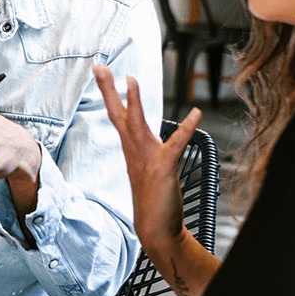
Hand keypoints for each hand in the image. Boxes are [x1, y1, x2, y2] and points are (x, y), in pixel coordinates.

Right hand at [93, 63, 201, 255]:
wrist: (155, 229)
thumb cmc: (152, 199)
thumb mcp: (146, 167)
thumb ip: (146, 147)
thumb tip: (144, 132)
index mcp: (130, 148)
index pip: (116, 114)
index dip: (109, 91)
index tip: (100, 70)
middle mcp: (134, 150)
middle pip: (118, 114)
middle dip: (109, 89)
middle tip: (99, 66)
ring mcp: (147, 159)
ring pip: (137, 125)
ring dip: (135, 102)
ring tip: (131, 80)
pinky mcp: (163, 168)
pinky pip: (176, 144)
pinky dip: (186, 128)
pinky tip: (196, 114)